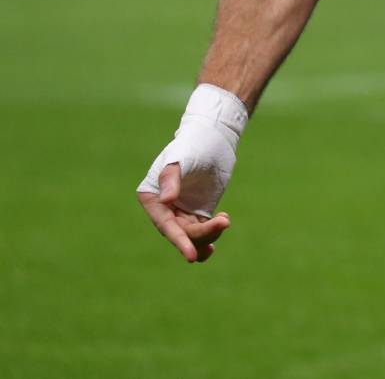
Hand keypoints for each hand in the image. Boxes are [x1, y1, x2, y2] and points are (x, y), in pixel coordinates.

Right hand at [136, 83, 246, 260]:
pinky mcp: (197, 211)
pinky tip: (222, 224)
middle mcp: (163, 208)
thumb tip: (167, 201)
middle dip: (202, 234)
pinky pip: (202, 230)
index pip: (166, 225)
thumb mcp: (181, 158)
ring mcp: (181, 211)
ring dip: (209, 236)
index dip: (179, 241)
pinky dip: (212, 233)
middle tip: (224, 221)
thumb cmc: (192, 144)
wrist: (213, 137)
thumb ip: (172, 178)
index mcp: (152, 198)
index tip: (192, 256)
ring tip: (224, 220)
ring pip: (192, 235)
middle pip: (181, 233)